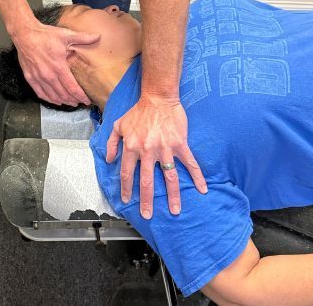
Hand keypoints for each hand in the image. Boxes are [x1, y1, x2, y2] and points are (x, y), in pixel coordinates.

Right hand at [12, 22, 96, 104]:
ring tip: (69, 103)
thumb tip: (98, 36)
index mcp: (59, 67)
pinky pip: (40, 93)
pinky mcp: (30, 77)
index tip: (87, 101)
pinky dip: (48, 99)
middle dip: (73, 100)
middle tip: (80, 102)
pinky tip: (54, 100)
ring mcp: (38, 77)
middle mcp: (48, 75)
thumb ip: (83, 38)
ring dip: (62, 101)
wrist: (24, 34)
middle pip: (63, 94)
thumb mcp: (65, 35)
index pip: (72, 87)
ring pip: (52, 96)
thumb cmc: (44, 35)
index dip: (81, 96)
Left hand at [105, 96, 206, 218]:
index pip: (127, 173)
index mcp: (132, 147)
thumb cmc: (138, 111)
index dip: (126, 188)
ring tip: (174, 210)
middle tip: (147, 215)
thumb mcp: (118, 125)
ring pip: (169, 177)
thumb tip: (109, 160)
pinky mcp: (180, 144)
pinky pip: (190, 163)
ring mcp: (165, 149)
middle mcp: (148, 151)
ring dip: (172, 195)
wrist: (158, 98)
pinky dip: (197, 176)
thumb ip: (112, 143)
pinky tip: (202, 189)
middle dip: (146, 200)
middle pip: (147, 181)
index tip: (126, 200)